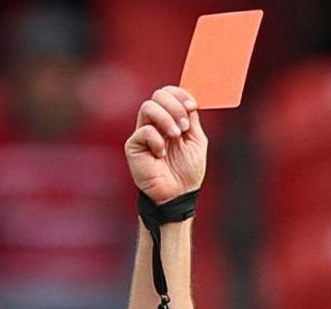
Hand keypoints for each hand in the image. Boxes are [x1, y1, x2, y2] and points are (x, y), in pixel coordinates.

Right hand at [126, 85, 207, 204]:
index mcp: (170, 119)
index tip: (192, 106)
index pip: (169, 93)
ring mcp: (143, 134)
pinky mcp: (133, 147)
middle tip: (184, 126)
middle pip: (158, 95)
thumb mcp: (197, 140)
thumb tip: (189, 101)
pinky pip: (144, 131)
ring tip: (175, 135)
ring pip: (148, 107)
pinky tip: (161, 154)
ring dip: (166, 118)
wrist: (178, 194)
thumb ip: (192, 119)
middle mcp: (155, 124)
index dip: (180, 94)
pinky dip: (157, 140)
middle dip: (175, 106)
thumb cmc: (187, 171)